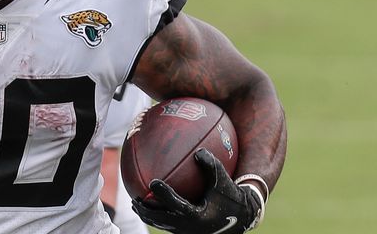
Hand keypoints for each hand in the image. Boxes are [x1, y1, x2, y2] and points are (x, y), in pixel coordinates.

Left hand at [132, 149, 262, 233]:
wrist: (241, 217)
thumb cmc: (230, 195)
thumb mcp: (223, 180)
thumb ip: (211, 165)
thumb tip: (198, 151)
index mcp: (198, 215)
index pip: (177, 204)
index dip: (164, 194)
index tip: (153, 181)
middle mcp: (190, 226)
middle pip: (162, 219)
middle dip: (147, 210)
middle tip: (135, 199)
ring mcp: (187, 230)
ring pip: (162, 224)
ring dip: (148, 215)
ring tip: (136, 204)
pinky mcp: (186, 231)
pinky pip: (167, 224)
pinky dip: (156, 216)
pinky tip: (149, 204)